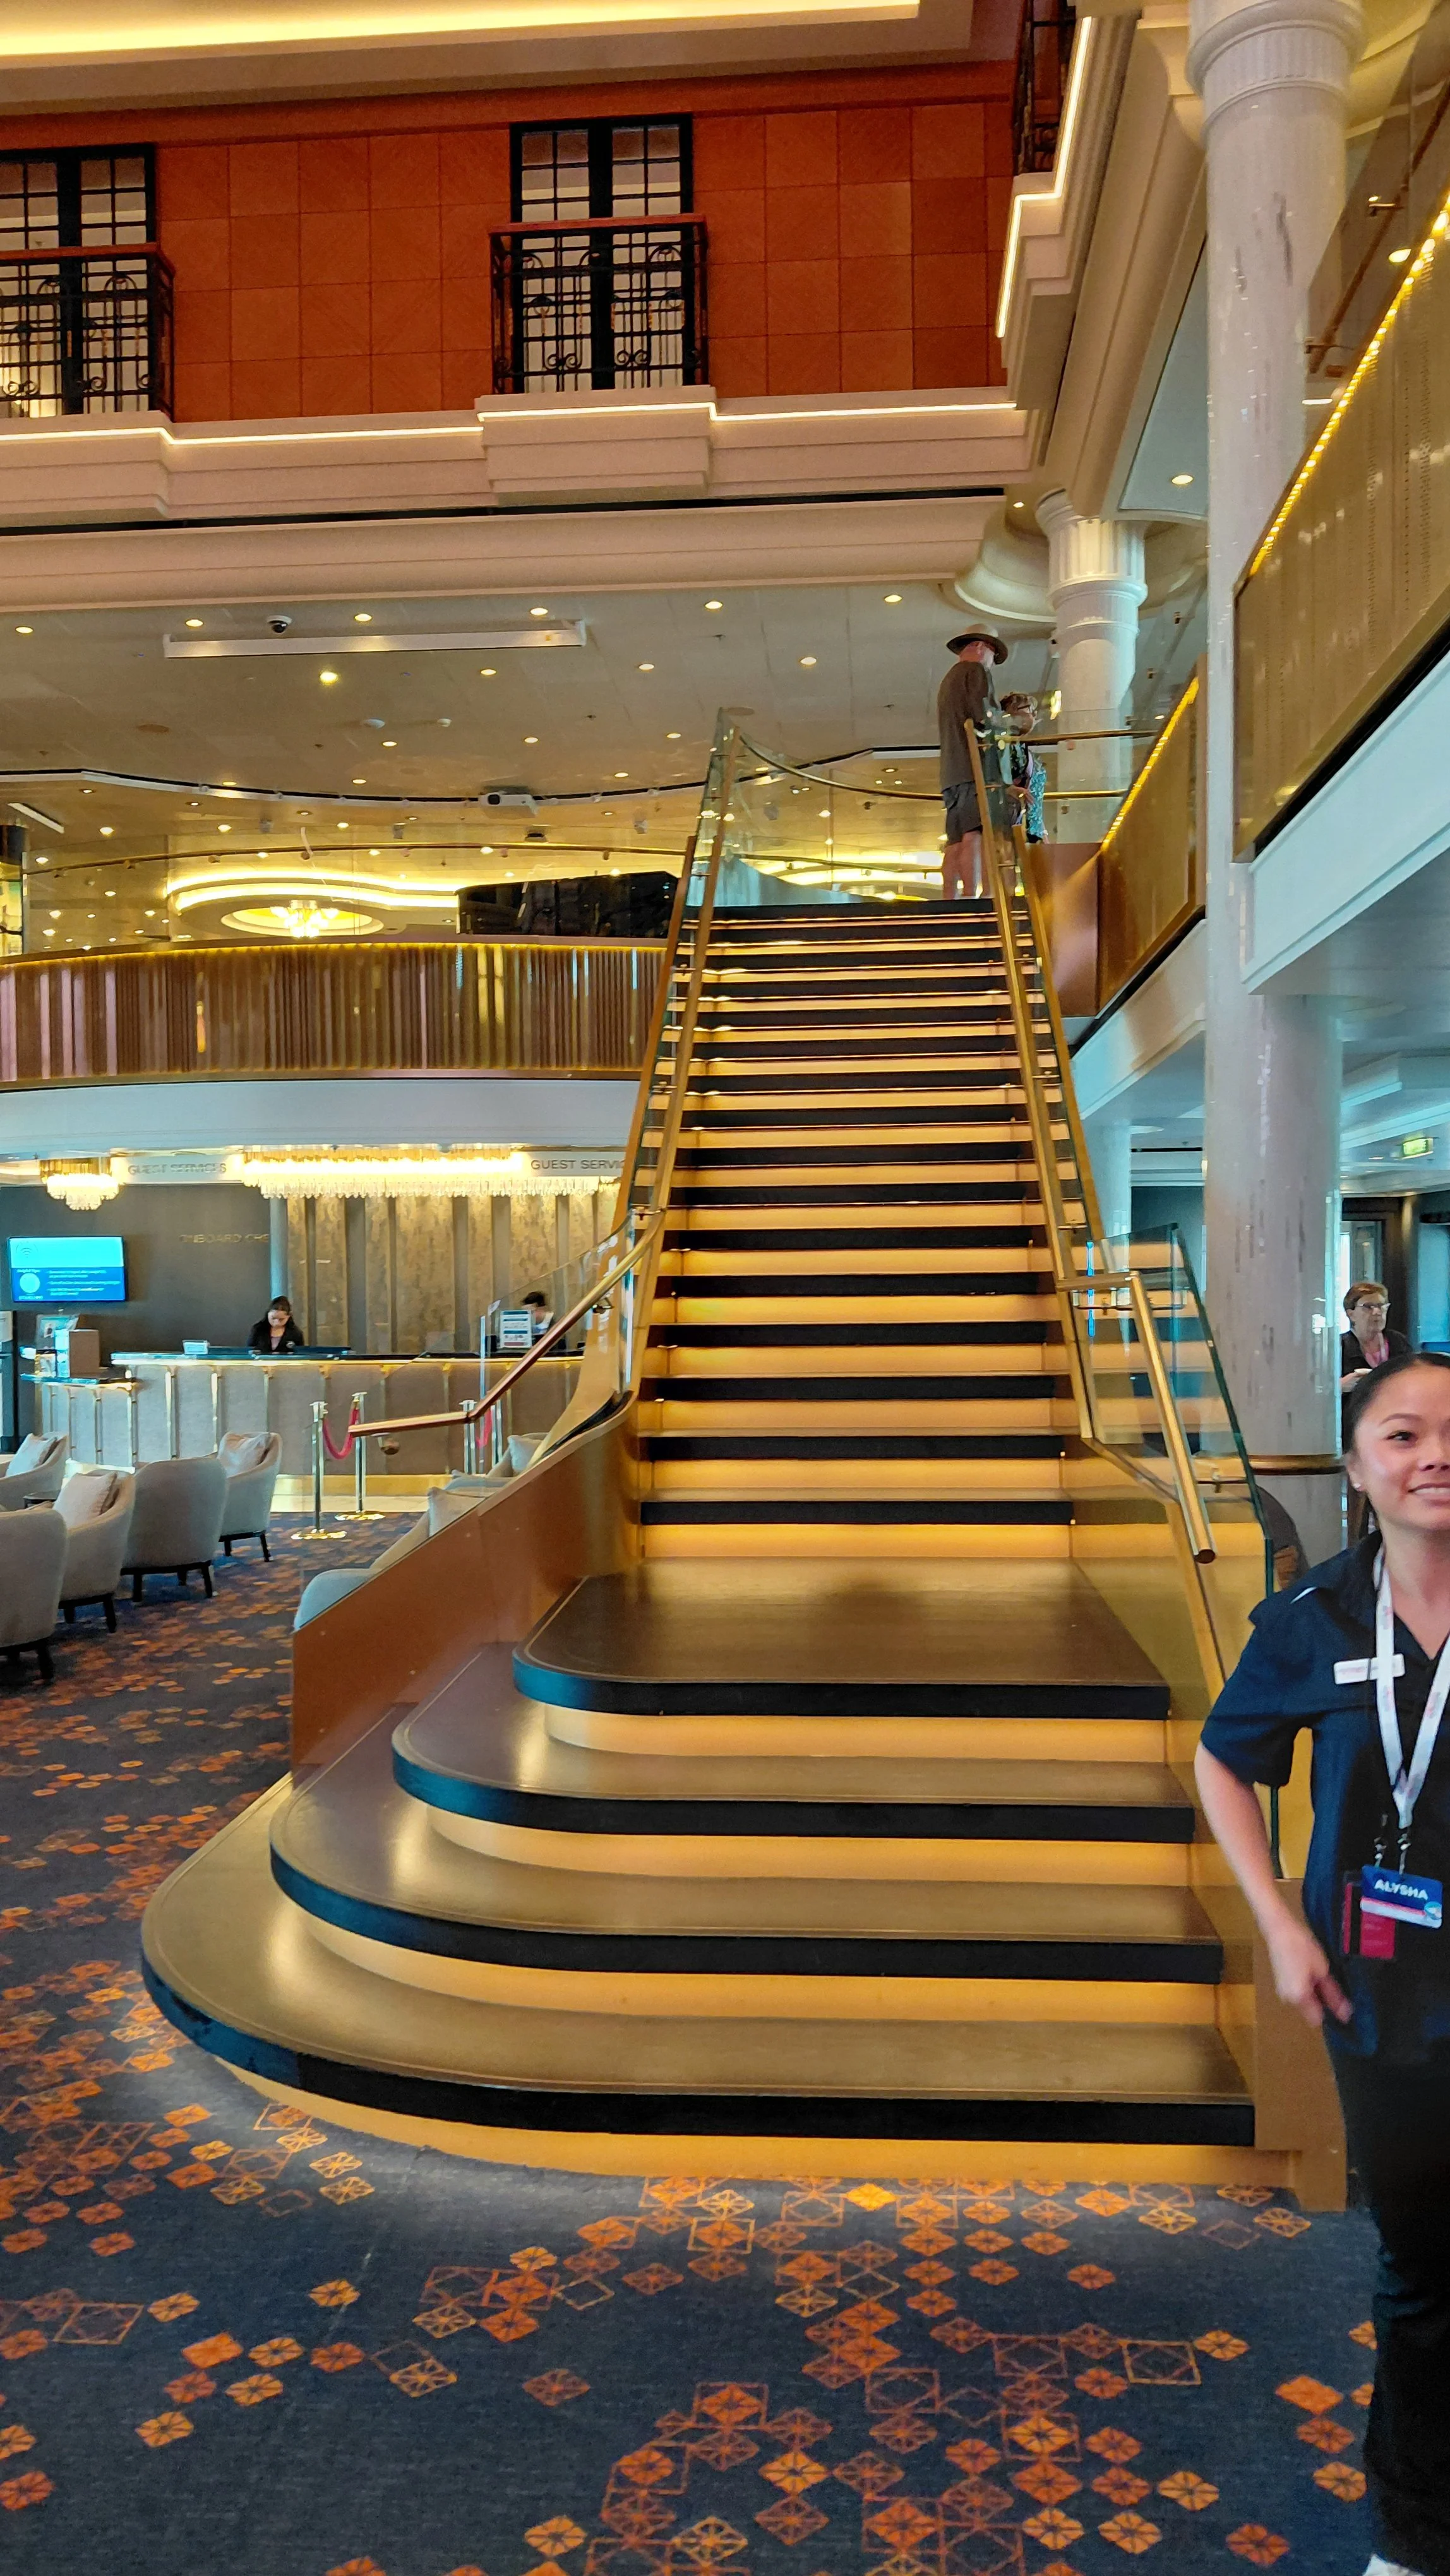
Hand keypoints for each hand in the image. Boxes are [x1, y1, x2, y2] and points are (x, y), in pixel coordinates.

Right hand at [1264, 1911, 1351, 2028]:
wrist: (1279, 1929)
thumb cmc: (1302, 1948)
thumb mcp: (1322, 1970)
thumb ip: (1333, 1995)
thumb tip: (1346, 2015)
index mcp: (1299, 1999)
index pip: (1318, 2019)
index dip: (1331, 2013)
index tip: (1341, 2003)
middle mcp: (1288, 2000)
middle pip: (1311, 2011)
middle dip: (1323, 2002)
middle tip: (1332, 1984)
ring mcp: (1282, 1992)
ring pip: (1305, 2002)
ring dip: (1315, 1994)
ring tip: (1321, 1974)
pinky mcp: (1281, 1984)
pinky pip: (1298, 1993)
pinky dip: (1307, 1988)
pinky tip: (1310, 1971)